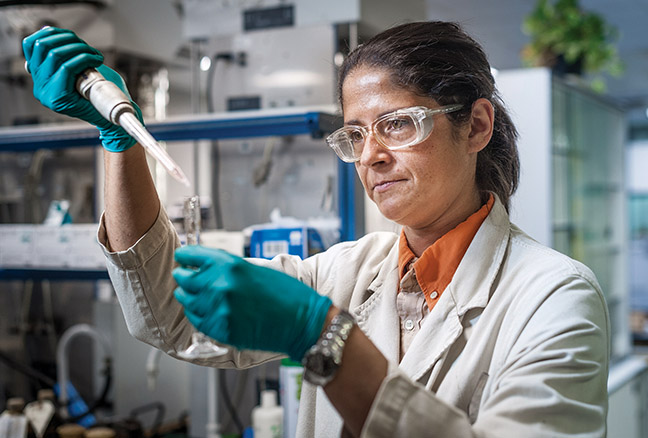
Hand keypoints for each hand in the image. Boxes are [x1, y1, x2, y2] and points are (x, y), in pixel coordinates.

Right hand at [23, 27, 141, 151]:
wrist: (114, 116)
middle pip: (42, 46)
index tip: (73, 36)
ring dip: (79, 49)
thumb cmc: (102, 92)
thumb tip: (48, 29)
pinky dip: (84, 59)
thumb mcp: (80, 68)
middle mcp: (39, 86)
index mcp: (40, 77)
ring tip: (95, 55)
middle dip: (68, 40)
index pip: (31, 45)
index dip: (51, 34)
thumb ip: (64, 52)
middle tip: (88, 48)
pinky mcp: (58, 98)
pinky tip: (96, 60)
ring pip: (54, 55)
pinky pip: (67, 68)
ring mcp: (46, 93)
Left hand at [173, 245, 331, 360]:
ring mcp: (218, 310)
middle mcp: (220, 285)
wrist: (302, 321)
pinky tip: (204, 310)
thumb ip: (227, 269)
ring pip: (187, 300)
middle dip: (185, 276)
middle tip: (185, 276)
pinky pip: (197, 320)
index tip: (182, 258)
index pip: (190, 255)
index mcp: (230, 265)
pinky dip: (197, 313)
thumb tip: (204, 269)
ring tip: (193, 295)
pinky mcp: (221, 330)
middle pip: (184, 279)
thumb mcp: (254, 270)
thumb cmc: (285, 294)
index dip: (184, 256)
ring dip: (188, 296)